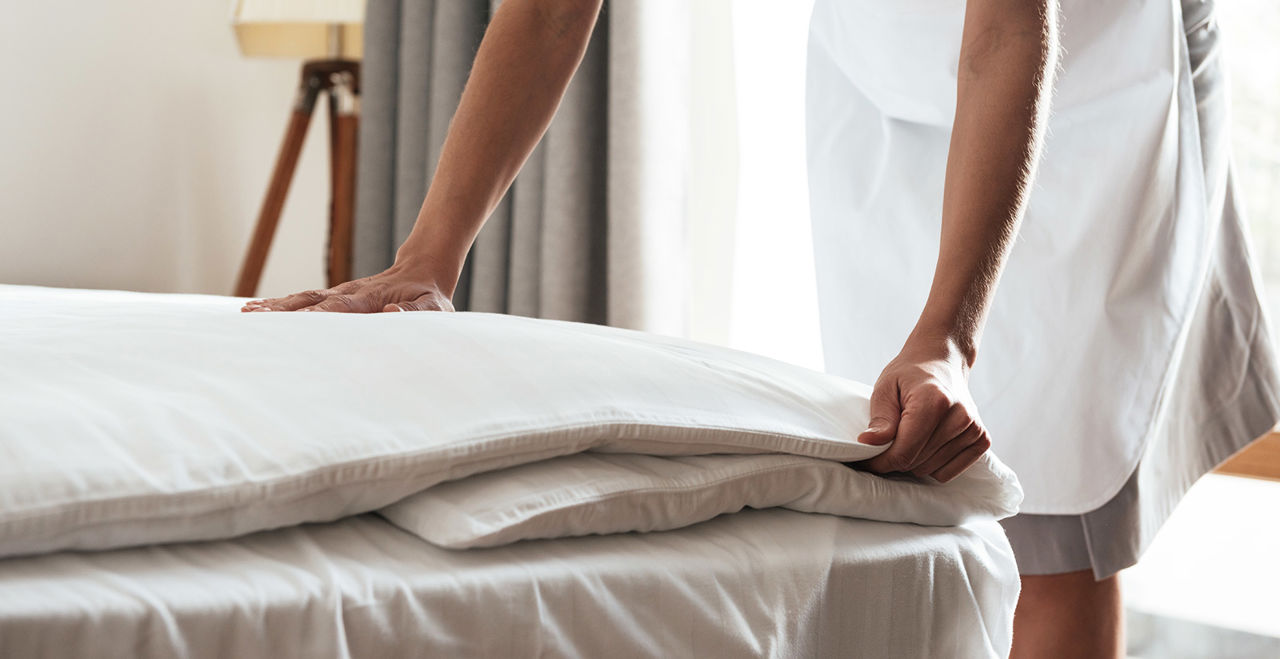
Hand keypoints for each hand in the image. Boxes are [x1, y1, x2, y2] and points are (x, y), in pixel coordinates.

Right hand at [241, 258, 454, 312]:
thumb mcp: (435, 307)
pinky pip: (305, 301)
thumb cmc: (431, 295)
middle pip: (311, 301)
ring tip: (246, 313)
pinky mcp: (337, 297)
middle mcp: (349, 293)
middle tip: (252, 318)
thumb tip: (391, 310)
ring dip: (275, 307)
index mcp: (371, 298)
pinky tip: (258, 309)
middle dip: (282, 311)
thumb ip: (417, 311)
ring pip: (303, 299)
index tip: (293, 324)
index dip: (317, 315)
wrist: (424, 270)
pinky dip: (281, 306)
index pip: (338, 307)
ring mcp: (341, 294)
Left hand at [855, 336, 990, 482]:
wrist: (942, 362)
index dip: (881, 462)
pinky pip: (948, 472)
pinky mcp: (981, 439)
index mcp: (934, 402)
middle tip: (886, 442)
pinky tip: (926, 443)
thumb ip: (880, 418)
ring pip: (931, 470)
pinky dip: (932, 465)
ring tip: (908, 436)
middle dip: (895, 459)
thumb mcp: (885, 388)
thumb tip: (868, 443)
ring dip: (914, 461)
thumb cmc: (910, 374)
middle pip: (916, 463)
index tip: (866, 459)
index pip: (904, 452)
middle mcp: (960, 417)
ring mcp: (974, 429)